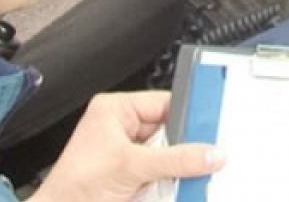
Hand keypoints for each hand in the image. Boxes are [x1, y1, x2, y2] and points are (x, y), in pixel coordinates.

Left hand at [34, 91, 225, 201]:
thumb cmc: (75, 186)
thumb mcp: (132, 166)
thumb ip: (175, 160)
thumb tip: (209, 154)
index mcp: (115, 110)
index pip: (163, 102)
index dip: (188, 111)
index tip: (213, 120)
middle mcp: (121, 128)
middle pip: (169, 130)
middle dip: (186, 145)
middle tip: (209, 152)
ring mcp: (127, 154)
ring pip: (168, 154)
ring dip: (181, 166)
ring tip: (196, 171)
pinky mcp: (132, 176)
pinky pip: (163, 173)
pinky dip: (174, 180)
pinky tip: (183, 184)